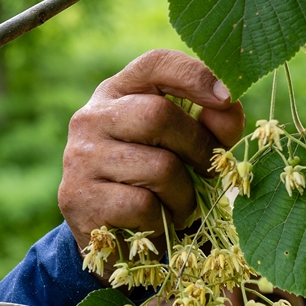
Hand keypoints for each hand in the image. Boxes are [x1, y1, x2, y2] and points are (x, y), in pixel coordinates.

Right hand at [59, 49, 245, 274]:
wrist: (111, 241)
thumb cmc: (157, 187)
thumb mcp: (186, 150)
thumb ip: (212, 127)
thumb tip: (227, 109)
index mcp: (118, 93)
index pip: (155, 64)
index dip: (194, 75)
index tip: (226, 99)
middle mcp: (91, 117)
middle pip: (159, 115)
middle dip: (198, 148)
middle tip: (208, 174)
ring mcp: (80, 157)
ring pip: (158, 167)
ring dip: (184, 196)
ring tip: (179, 207)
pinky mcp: (78, 198)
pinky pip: (143, 205)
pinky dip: (161, 220)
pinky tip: (154, 224)